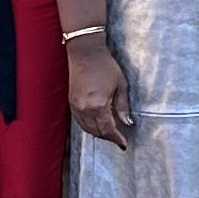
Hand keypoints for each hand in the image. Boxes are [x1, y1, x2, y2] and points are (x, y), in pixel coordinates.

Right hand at [67, 33, 132, 147]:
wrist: (86, 53)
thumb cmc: (106, 66)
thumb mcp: (120, 86)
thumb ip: (123, 107)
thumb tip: (127, 123)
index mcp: (98, 105)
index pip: (108, 129)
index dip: (116, 139)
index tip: (123, 144)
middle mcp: (84, 109)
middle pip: (96, 132)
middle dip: (108, 137)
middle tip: (118, 139)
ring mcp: (76, 106)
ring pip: (86, 128)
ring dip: (98, 133)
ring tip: (109, 133)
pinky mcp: (71, 102)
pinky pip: (79, 121)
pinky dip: (88, 126)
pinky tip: (96, 124)